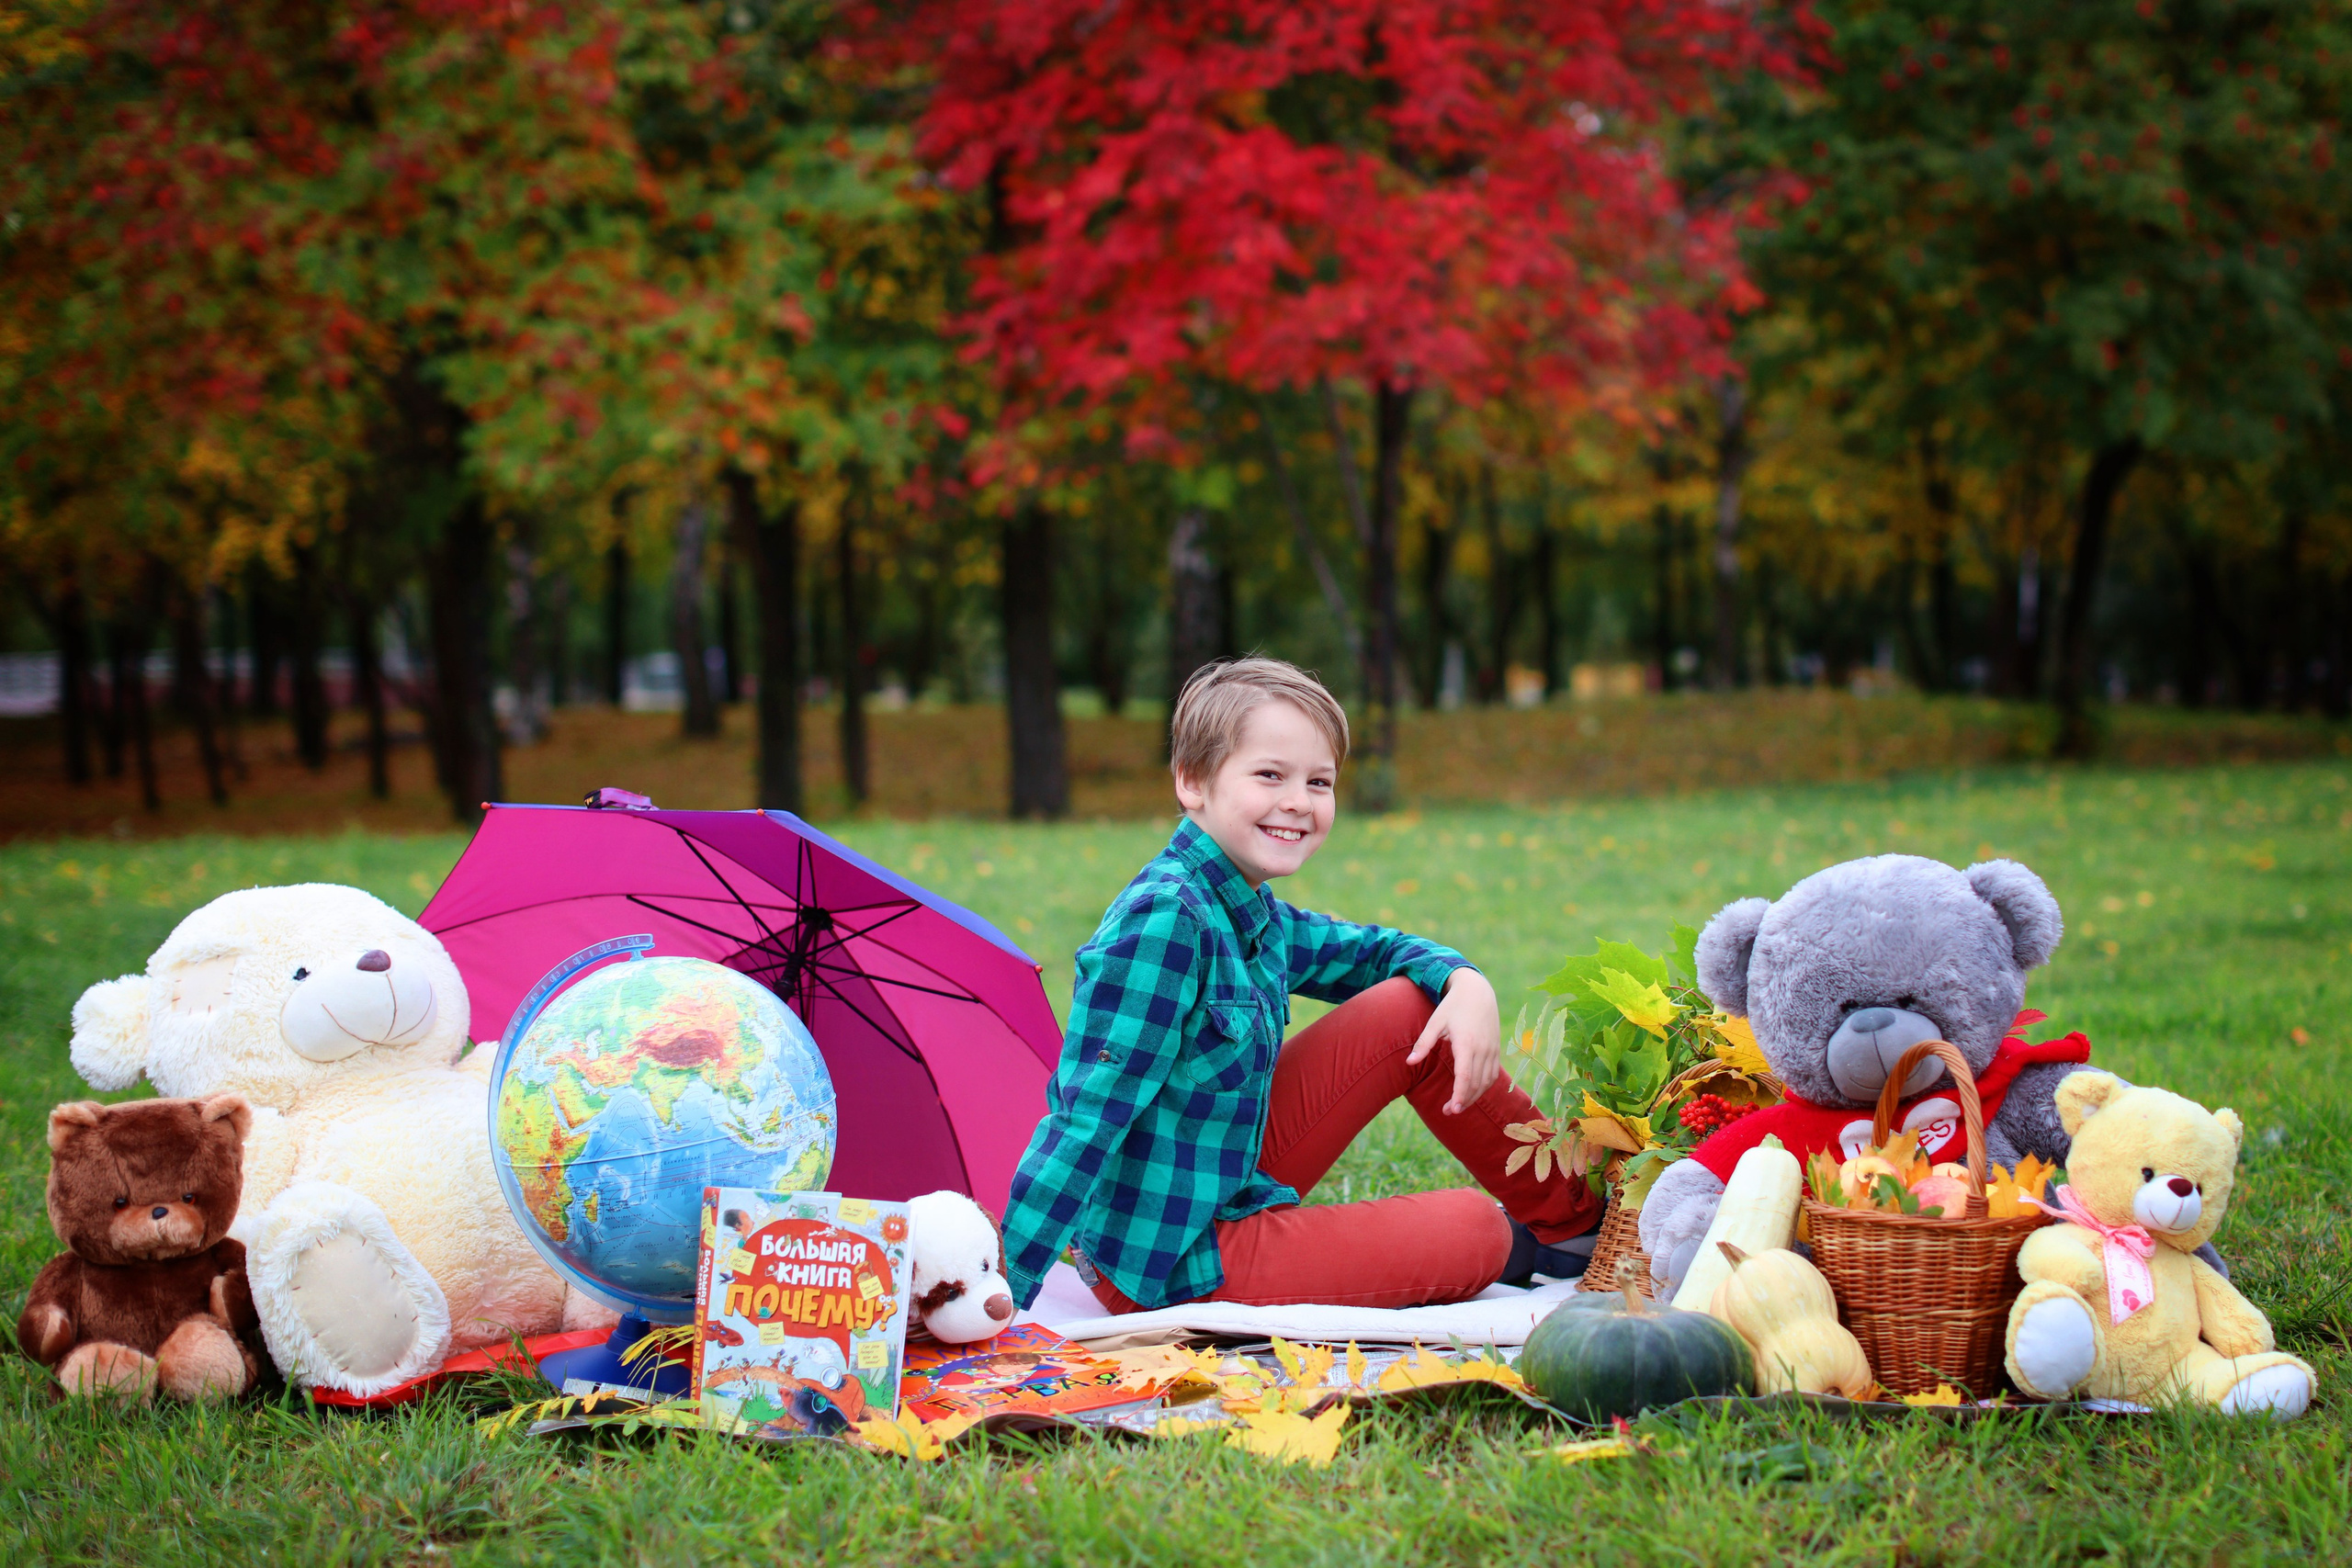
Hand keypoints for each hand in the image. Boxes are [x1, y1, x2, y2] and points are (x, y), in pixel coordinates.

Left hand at [1409, 967, 1500, 1114]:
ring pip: (1486, 1082)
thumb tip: (1408, 1063)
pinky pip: (1492, 1075)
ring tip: (1458, 1106)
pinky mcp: (1496, 1050)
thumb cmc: (1453, 1006)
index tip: (1452, 1109)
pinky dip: (1483, 1087)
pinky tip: (1471, 1092)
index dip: (1459, 1095)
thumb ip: (1424, 1044)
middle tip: (1447, 1112)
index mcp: (1467, 1043)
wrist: (1478, 991)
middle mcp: (1483, 1049)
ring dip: (1474, 1097)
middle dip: (1463, 1101)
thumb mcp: (1436, 1022)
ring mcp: (1492, 1050)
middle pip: (1476, 1084)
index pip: (1465, 1076)